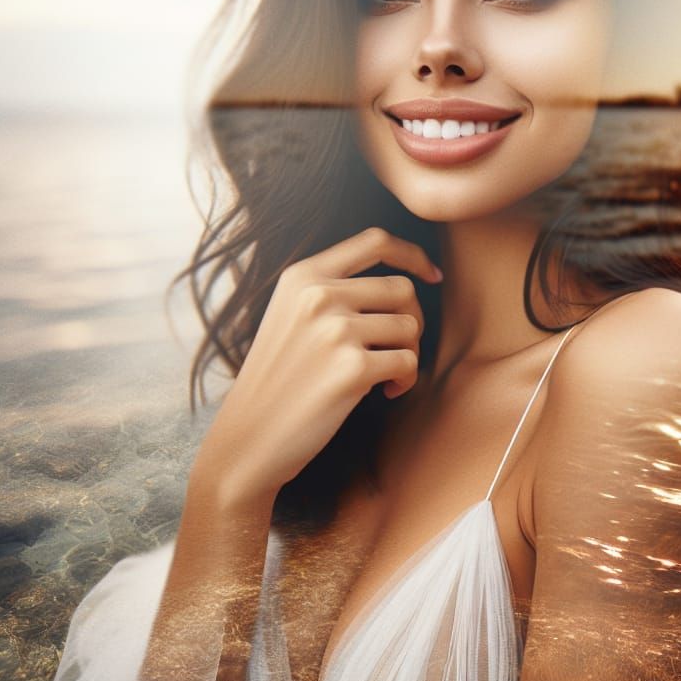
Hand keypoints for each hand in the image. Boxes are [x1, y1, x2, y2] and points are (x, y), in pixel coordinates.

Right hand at [190, 226, 441, 510]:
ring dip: (409, 353)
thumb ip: (331, 289)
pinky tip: (385, 393)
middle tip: (398, 349)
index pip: (375, 241)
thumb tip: (404, 281)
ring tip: (386, 375)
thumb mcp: (289, 316)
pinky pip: (408, 362)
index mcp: (302, 275)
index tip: (432, 275)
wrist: (248, 438)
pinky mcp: (352, 369)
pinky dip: (406, 380)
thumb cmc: (278, 381)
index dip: (413, 255)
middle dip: (413, 320)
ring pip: (410, 326)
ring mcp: (335, 330)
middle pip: (402, 288)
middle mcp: (318, 295)